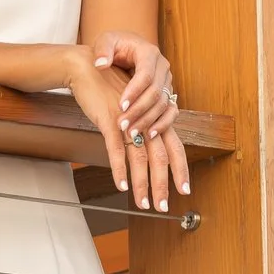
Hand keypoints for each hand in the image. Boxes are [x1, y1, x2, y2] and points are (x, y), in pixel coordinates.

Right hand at [63, 45, 186, 212]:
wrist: (89, 66)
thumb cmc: (110, 88)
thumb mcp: (132, 109)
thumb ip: (142, 127)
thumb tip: (147, 151)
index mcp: (154, 118)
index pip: (174, 147)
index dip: (180, 169)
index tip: (184, 190)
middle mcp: (146, 119)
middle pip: (161, 157)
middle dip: (162, 185)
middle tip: (163, 207)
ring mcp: (129, 120)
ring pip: (140, 157)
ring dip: (142, 184)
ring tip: (143, 204)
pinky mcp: (109, 119)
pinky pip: (116, 148)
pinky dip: (119, 169)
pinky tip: (120, 185)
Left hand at [90, 31, 182, 147]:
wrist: (124, 50)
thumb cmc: (114, 45)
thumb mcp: (105, 41)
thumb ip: (102, 50)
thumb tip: (101, 64)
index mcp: (149, 53)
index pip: (145, 75)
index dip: (134, 92)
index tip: (120, 106)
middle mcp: (162, 66)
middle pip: (156, 92)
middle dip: (139, 110)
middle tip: (122, 124)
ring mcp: (167, 81)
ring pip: (163, 104)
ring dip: (148, 120)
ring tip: (131, 133)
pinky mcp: (167, 93)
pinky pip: (171, 110)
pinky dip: (163, 123)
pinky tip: (150, 134)